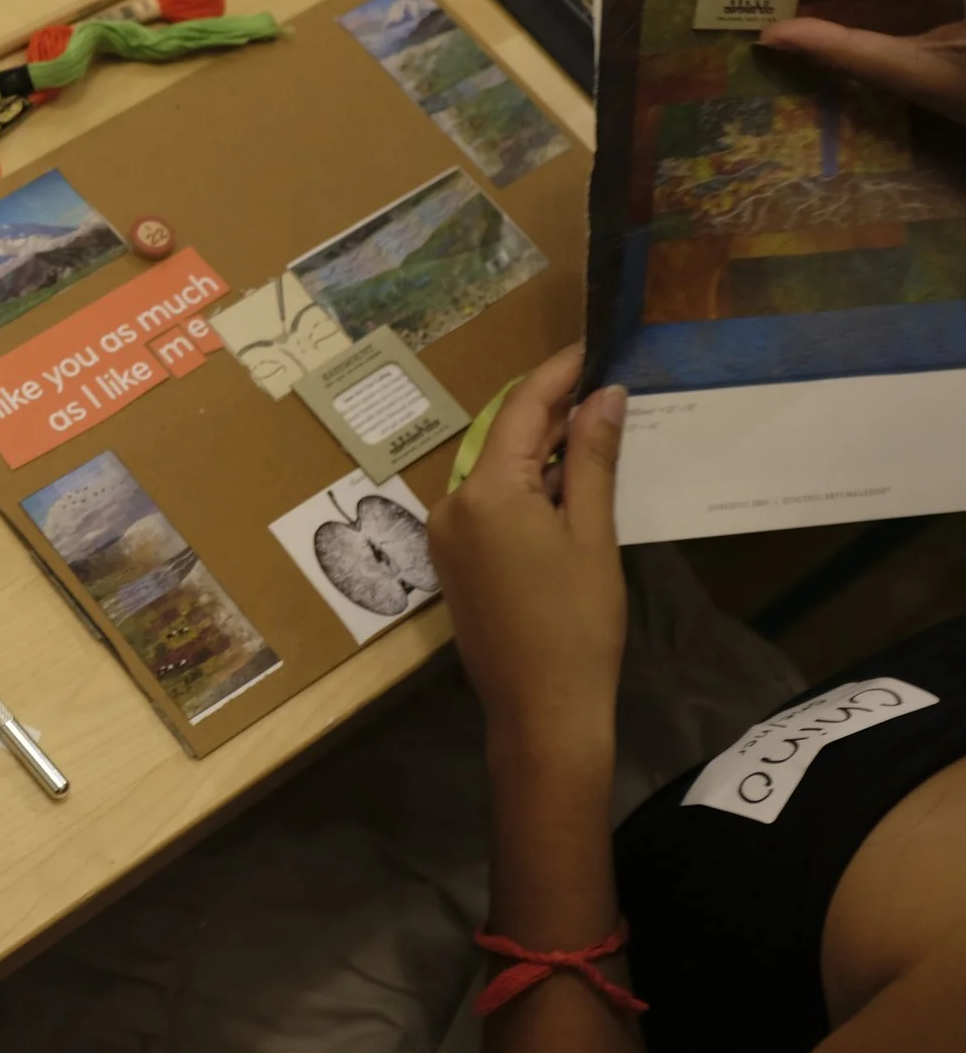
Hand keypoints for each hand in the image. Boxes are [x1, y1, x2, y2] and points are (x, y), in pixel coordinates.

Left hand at [427, 345, 627, 759]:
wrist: (541, 708)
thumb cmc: (577, 624)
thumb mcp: (592, 534)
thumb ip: (591, 459)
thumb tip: (603, 396)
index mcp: (484, 492)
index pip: (521, 409)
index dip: (558, 373)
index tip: (592, 344)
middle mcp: (452, 504)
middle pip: (505, 437)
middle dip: (553, 411)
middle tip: (606, 382)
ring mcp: (446, 533)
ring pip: (498, 470)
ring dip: (542, 450)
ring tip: (598, 425)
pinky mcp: (453, 559)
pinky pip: (490, 504)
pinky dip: (527, 487)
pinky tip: (568, 481)